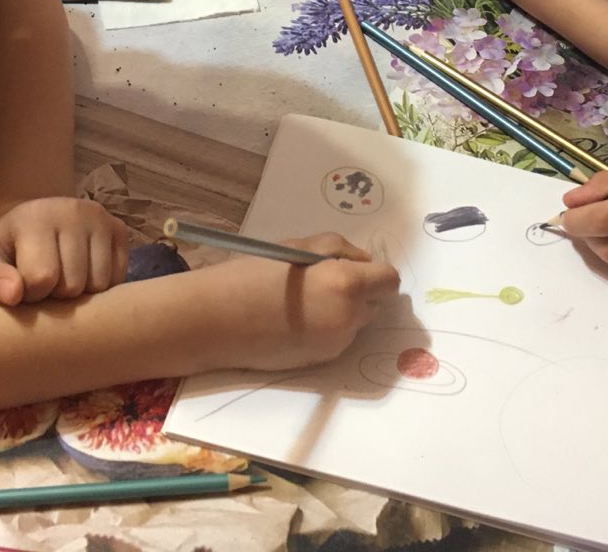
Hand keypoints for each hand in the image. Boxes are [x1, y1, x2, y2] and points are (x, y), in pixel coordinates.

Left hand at [0, 197, 130, 305]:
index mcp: (35, 218)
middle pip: (73, 286)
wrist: (39, 218)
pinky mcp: (119, 229)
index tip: (24, 286)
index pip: (41, 278)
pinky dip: (101, 287)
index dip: (31, 294)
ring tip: (65, 278)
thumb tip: (13, 295)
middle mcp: (74, 211)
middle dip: (57, 295)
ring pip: (99, 285)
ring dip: (81, 294)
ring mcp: (101, 219)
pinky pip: (118, 278)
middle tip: (47, 283)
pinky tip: (85, 273)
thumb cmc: (11, 247)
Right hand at [205, 233, 400, 370]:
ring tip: (305, 300)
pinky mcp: (321, 362)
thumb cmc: (254, 274)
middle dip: (359, 291)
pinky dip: (328, 328)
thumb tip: (364, 262)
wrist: (217, 321)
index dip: (375, 272)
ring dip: (344, 310)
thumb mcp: (300, 246)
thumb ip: (341, 250)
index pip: (389, 280)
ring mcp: (336, 345)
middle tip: (323, 280)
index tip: (354, 267)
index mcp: (347, 285)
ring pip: (357, 322)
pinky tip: (296, 320)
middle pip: (375, 303)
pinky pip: (338, 339)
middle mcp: (349, 319)